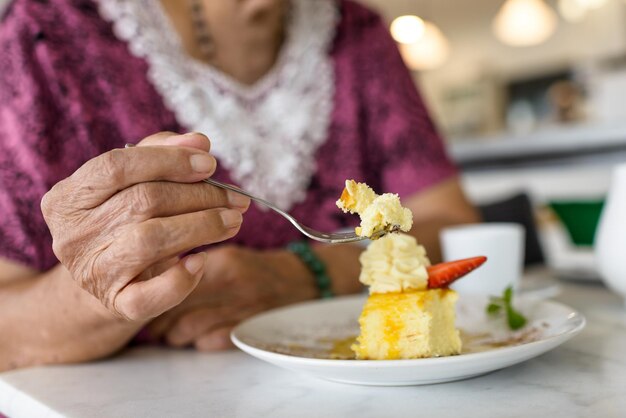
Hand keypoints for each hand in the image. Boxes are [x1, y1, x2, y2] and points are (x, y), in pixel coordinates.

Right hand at [41, 132, 249, 320]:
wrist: (107, 279)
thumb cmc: (125, 220)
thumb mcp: (133, 182)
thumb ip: (162, 154)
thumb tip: (200, 143)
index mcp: (68, 197)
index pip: (116, 167)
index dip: (168, 160)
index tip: (209, 164)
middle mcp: (72, 234)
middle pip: (143, 202)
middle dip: (199, 196)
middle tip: (235, 198)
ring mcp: (91, 272)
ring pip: (151, 240)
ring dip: (202, 226)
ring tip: (233, 220)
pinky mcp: (115, 303)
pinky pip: (150, 296)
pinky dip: (181, 279)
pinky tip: (202, 261)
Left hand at [148, 245, 316, 349]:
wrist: (301, 284)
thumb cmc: (256, 270)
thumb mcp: (228, 255)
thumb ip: (194, 262)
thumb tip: (155, 275)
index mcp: (224, 262)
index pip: (175, 276)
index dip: (156, 287)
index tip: (146, 291)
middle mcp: (231, 285)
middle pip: (176, 303)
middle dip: (158, 314)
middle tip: (152, 316)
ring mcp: (240, 310)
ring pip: (186, 328)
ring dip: (172, 332)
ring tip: (169, 330)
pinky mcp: (247, 332)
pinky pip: (208, 342)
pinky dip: (196, 341)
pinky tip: (194, 337)